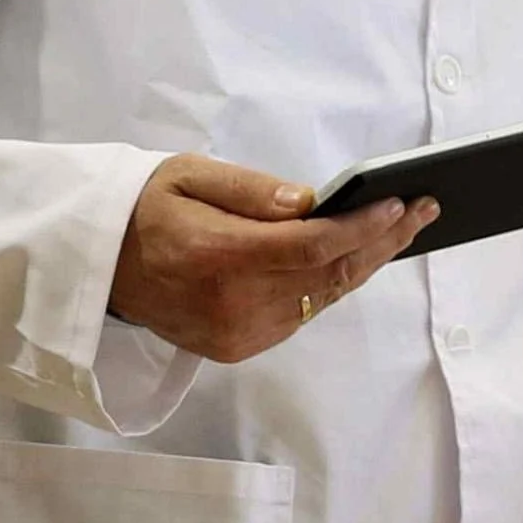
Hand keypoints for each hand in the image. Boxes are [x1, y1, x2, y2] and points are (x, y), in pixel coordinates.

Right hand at [108, 155, 431, 365]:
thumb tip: (308, 202)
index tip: (402, 204)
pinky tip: (351, 259)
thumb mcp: (189, 176)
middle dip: (382, 242)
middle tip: (422, 211)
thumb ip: (251, 191)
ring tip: (398, 230)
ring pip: (322, 299)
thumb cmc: (146, 210)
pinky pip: (301, 316)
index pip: (313, 246)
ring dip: (362, 265)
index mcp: (218, 255)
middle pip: (330, 276)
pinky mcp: (237, 346)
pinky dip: (328, 286)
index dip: (364, 227)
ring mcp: (237, 332)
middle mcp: (232, 303)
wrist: (100, 264)